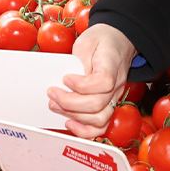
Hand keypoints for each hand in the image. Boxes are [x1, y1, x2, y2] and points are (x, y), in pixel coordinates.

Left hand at [49, 24, 136, 138]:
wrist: (118, 41)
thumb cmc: (102, 40)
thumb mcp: (88, 41)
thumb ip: (78, 59)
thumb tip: (65, 80)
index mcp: (112, 65)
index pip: (103, 82)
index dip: (82, 85)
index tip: (65, 78)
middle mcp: (116, 85)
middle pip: (97, 105)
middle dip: (68, 102)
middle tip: (52, 93)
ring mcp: (114, 98)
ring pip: (99, 119)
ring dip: (73, 115)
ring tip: (55, 105)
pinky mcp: (108, 105)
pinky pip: (100, 126)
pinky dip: (84, 130)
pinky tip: (69, 121)